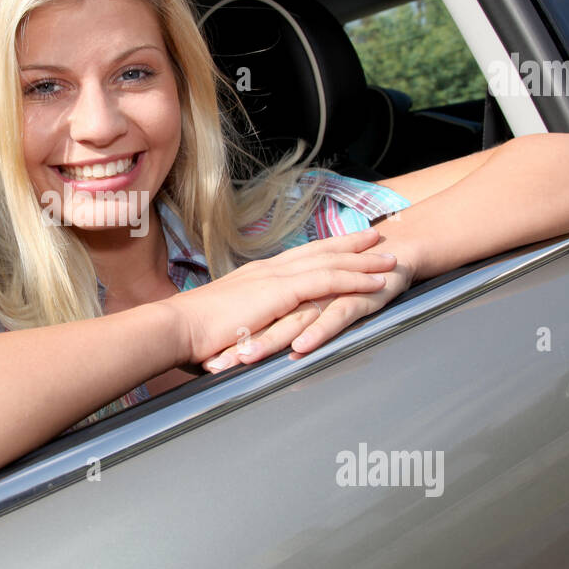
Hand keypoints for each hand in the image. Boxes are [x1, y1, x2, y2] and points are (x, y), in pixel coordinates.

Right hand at [163, 228, 396, 369]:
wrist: (177, 328)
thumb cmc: (192, 332)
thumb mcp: (226, 321)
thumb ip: (244, 319)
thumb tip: (249, 328)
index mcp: (256, 276)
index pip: (298, 257)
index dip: (322, 250)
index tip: (342, 243)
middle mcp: (270, 269)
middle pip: (319, 251)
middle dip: (350, 243)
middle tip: (376, 235)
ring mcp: (277, 277)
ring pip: (331, 262)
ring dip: (363, 260)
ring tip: (390, 259)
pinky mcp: (283, 292)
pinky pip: (329, 281)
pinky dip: (355, 278)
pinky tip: (377, 281)